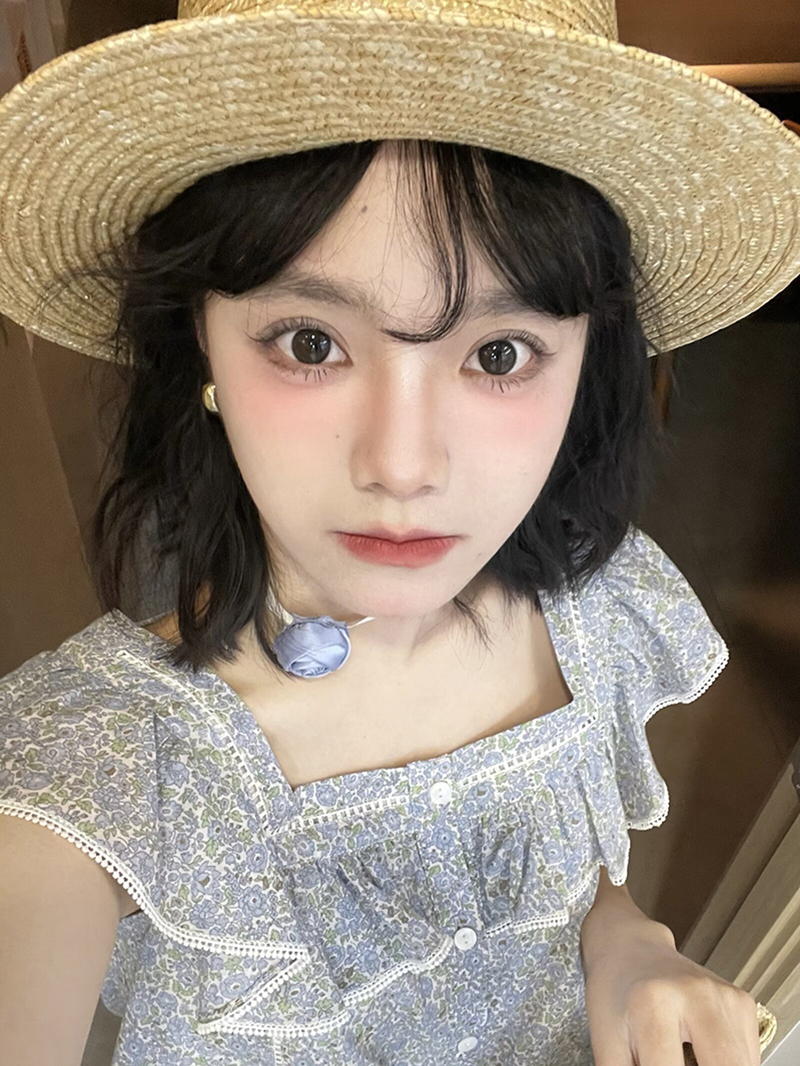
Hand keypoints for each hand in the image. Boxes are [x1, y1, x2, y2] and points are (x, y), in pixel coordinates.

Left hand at [580, 907, 761, 1065]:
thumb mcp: (604, 1040)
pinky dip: (726, 1064)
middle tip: (679, 1065)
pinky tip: (702, 1056)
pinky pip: (747, 1057)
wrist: (630, 949)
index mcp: (653, 1004)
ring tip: (683, 1059)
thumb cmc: (615, 995)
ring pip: (741, 1065)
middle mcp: (696, 995)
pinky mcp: (743, 1003)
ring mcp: (725, 997)